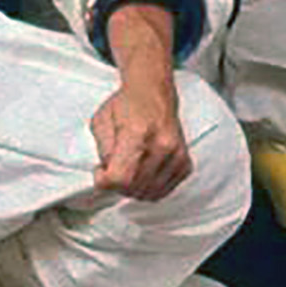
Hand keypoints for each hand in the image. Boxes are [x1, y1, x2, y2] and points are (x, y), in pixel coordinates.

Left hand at [89, 76, 192, 201]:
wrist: (153, 93)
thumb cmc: (127, 104)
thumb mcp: (101, 122)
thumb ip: (103, 152)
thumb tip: (106, 175)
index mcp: (138, 134)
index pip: (119, 178)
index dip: (104, 181)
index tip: (101, 171)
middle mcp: (161, 146)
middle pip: (132, 188)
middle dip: (117, 184)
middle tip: (113, 169)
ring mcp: (176, 156)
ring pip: (148, 194)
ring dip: (133, 188)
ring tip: (127, 170)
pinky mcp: (184, 163)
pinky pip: (163, 191)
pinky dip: (149, 187)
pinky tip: (142, 173)